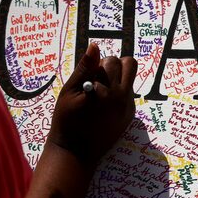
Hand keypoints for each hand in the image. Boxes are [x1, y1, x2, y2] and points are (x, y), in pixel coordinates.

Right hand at [48, 43, 136, 168]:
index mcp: (106, 90)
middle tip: (97, 79)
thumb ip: (84, 68)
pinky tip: (103, 105)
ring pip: (130, 79)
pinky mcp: (129, 115)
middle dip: (113, 66)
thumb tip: (95, 46)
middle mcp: (122, 98)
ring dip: (117, 80)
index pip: (112, 61)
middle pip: (129, 64)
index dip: (98, 65)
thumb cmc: (67, 119)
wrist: (76, 152)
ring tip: (100, 93)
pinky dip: (118, 94)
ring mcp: (128, 107)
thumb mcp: (70, 91)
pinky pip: (128, 95)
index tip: (88, 77)